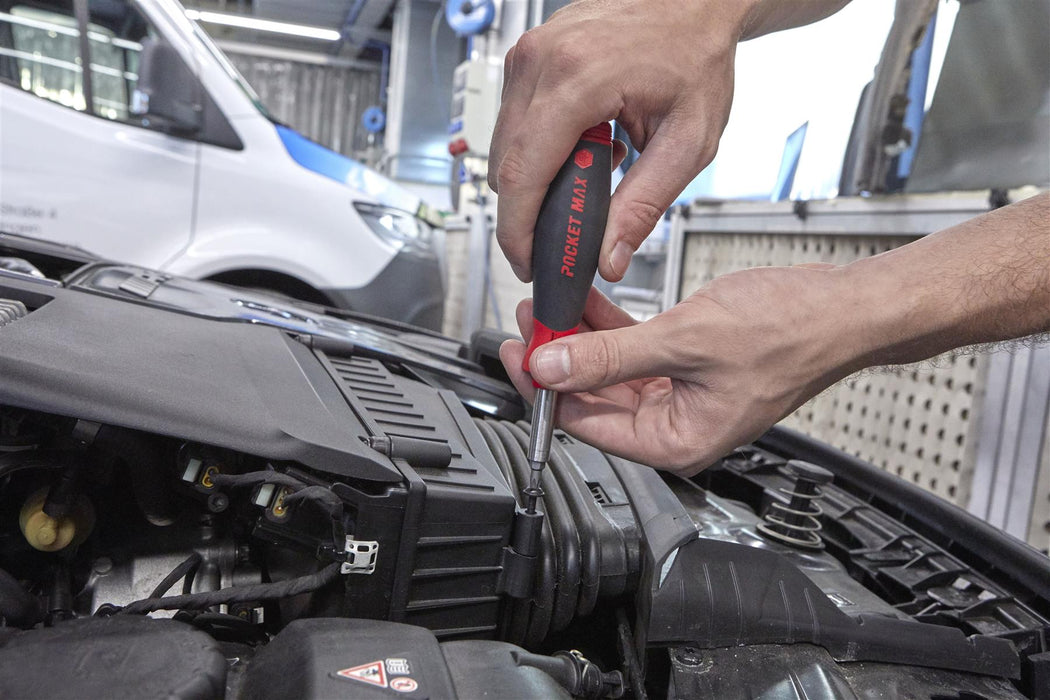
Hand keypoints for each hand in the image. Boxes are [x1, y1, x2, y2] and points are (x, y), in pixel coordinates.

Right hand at [489, 0, 753, 282]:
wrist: (695, 1)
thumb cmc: (696, 55)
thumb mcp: (687, 142)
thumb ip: (644, 205)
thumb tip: (609, 257)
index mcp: (575, 78)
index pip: (522, 176)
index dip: (518, 233)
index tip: (529, 263)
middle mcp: (540, 61)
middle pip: (505, 167)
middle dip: (527, 214)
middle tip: (565, 235)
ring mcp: (528, 55)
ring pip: (503, 147)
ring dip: (536, 178)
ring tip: (590, 175)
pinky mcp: (526, 56)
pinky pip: (513, 122)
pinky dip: (538, 148)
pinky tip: (583, 145)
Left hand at [499, 266, 865, 475]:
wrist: (843, 309)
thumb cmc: (790, 332)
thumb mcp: (684, 341)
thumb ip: (610, 357)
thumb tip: (551, 366)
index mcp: (674, 441)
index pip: (584, 422)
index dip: (545, 385)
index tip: (521, 350)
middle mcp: (674, 427)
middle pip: (593, 398)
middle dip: (558, 358)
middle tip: (531, 320)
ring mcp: (681, 398)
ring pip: (611, 373)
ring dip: (580, 340)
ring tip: (551, 304)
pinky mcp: (689, 369)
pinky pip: (636, 354)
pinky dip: (611, 331)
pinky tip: (587, 304)